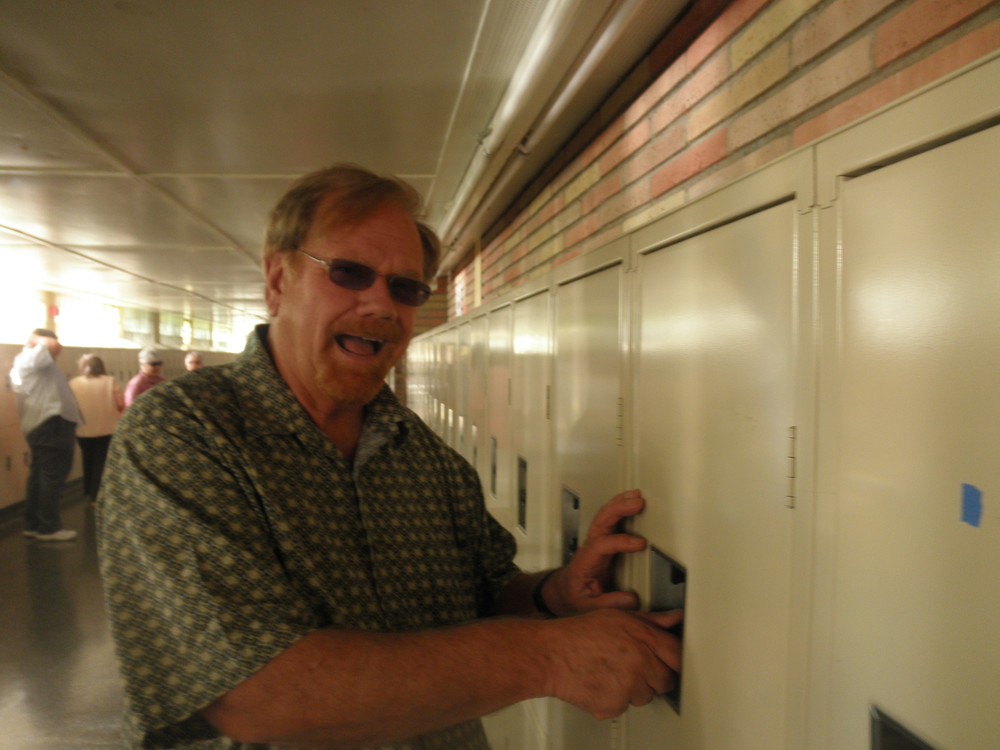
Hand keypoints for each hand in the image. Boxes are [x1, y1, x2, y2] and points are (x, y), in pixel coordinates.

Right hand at [543, 608, 682, 719]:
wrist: (550, 655)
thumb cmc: (579, 634)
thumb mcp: (617, 617)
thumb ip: (651, 620)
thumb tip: (674, 618)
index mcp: (643, 638)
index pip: (677, 654)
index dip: (673, 658)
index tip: (668, 659)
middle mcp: (639, 663)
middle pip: (666, 680)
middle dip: (654, 675)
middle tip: (633, 664)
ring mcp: (628, 687)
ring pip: (646, 697)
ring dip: (636, 689)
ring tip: (613, 671)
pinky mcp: (614, 705)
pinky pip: (625, 707)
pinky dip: (616, 699)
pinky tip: (602, 682)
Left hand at [545, 490, 647, 614]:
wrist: (563, 592)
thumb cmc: (573, 597)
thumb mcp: (587, 607)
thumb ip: (608, 603)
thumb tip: (631, 599)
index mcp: (586, 562)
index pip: (602, 545)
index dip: (621, 542)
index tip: (640, 543)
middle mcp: (590, 547)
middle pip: (601, 522)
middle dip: (618, 510)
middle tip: (637, 503)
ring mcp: (596, 541)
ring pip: (605, 516)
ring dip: (620, 503)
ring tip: (637, 496)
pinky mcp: (603, 541)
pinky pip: (610, 519)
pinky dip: (620, 506)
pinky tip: (631, 500)